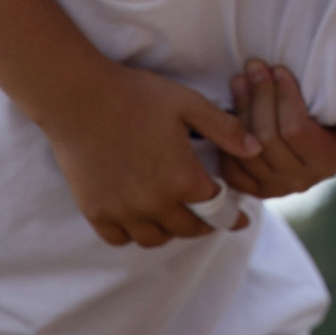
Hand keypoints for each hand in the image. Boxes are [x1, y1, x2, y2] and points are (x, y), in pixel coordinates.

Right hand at [41, 61, 259, 247]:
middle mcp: (154, 204)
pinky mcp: (95, 211)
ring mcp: (123, 211)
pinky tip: (140, 219)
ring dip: (171, 231)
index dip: (231, 213)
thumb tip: (257, 149)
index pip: (216, 209)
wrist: (79, 98)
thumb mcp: (188, 104)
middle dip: (204, 224)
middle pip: (188, 229)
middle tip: (209, 215)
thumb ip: (225, 128)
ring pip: (155, 239)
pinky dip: (134, 233)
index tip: (240, 217)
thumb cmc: (136, 95)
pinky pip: (120, 238)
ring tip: (176, 217)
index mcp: (182, 179)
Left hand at [216, 59, 335, 196]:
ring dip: (240, 109)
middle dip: (259, 95)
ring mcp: (273, 188)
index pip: (295, 130)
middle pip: (267, 137)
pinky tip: (229, 109)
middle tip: (254, 66)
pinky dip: (228, 137)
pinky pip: (231, 166)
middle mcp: (298, 181)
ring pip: (246, 148)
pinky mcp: (253, 190)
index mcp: (325, 163)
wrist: (321, 161)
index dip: (284, 97)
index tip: (279, 69)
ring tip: (240, 79)